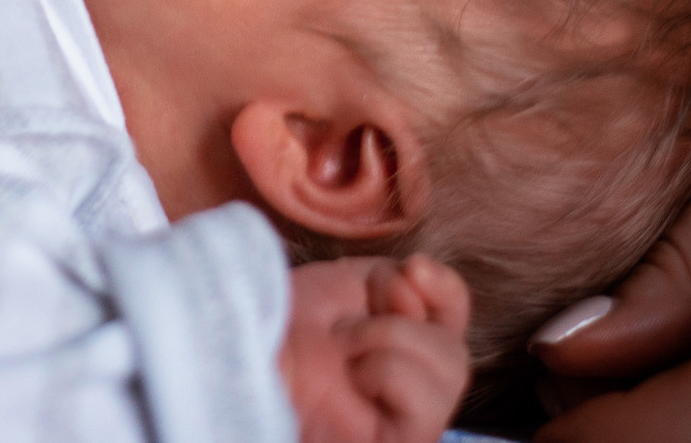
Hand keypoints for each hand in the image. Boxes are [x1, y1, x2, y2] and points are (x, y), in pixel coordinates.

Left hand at [281, 254, 471, 442]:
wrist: (234, 354)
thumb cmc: (274, 323)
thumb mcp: (337, 282)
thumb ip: (390, 281)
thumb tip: (416, 300)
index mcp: (396, 344)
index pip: (452, 319)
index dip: (446, 289)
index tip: (414, 268)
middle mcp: (406, 388)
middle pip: (456, 350)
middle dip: (401, 319)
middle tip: (343, 328)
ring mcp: (405, 422)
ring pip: (452, 371)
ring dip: (389, 339)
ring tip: (340, 350)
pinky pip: (427, 408)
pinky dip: (389, 372)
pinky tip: (351, 380)